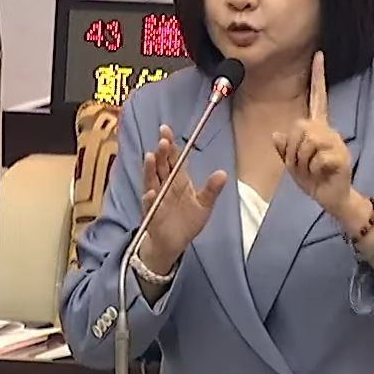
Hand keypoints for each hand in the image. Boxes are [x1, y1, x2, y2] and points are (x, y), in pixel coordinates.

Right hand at [137, 123, 226, 271]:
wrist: (173, 243)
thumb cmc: (187, 221)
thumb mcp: (204, 204)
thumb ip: (211, 189)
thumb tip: (223, 173)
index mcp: (178, 180)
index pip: (173, 158)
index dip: (170, 145)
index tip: (166, 130)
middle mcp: (165, 185)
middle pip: (162, 165)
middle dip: (161, 152)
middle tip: (162, 139)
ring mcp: (156, 198)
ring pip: (152, 180)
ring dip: (150, 169)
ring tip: (151, 156)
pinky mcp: (152, 214)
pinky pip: (150, 205)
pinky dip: (149, 199)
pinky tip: (150, 192)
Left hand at [272, 52, 353, 209]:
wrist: (332, 199)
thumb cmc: (314, 179)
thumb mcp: (292, 165)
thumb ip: (284, 150)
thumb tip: (276, 135)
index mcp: (317, 128)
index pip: (318, 97)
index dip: (318, 76)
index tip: (319, 55)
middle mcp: (328, 131)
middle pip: (299, 126)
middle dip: (292, 150)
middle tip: (299, 165)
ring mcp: (336, 142)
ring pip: (306, 141)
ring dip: (300, 161)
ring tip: (311, 170)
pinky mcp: (341, 156)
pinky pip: (316, 157)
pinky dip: (312, 169)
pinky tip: (321, 174)